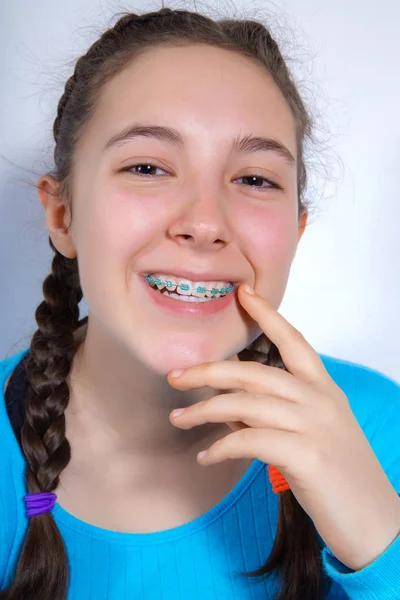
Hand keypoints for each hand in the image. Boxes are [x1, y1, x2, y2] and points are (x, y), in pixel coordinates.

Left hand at [167, 284, 399, 570]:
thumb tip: (231, 409)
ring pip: (245, 405)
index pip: (294, 341)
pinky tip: (205, 456)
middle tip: (176, 376)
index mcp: (325, 389)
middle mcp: (320, 399)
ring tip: (178, 418)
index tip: (243, 294)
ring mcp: (315, 425)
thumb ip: (278, 413)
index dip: (267, 316)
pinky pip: (249, 441)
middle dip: (209, 371)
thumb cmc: (340, 476)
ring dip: (205, 411)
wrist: (375, 521)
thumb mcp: (315, 433)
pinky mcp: (306, 456)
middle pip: (255, 372)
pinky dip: (220, 447)